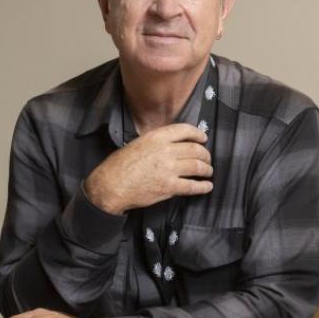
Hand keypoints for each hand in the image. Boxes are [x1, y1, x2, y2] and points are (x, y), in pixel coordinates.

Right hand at [83, 123, 212, 214]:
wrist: (111, 185)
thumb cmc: (119, 165)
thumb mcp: (137, 143)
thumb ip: (156, 142)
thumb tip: (171, 144)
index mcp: (157, 137)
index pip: (185, 130)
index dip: (198, 134)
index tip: (203, 138)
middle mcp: (166, 151)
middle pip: (196, 149)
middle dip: (205, 155)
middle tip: (207, 159)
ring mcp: (169, 169)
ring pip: (198, 167)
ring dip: (206, 169)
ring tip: (207, 172)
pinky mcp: (170, 187)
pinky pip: (193, 186)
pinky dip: (203, 186)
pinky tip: (206, 186)